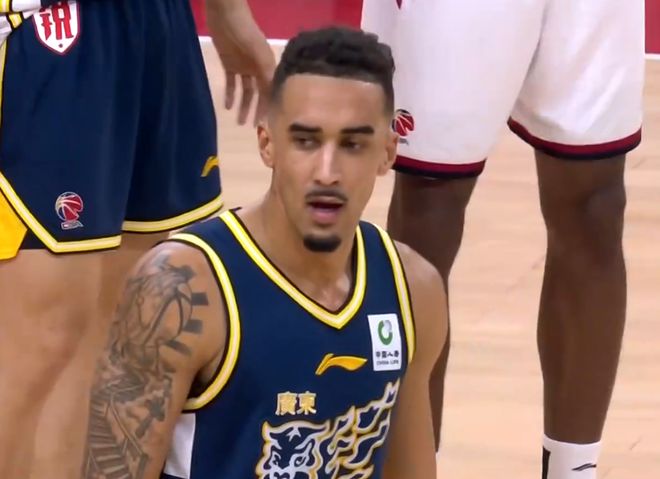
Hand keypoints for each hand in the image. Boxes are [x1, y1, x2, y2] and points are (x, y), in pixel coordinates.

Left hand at [206, 0, 275, 125]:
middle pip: (259, 94)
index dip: (271, 107)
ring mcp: (243, 67)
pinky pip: (230, 84)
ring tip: (240, 123)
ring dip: (243, 106)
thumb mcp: (259, 55)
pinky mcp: (229, 64)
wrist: (226, 15)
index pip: (272, 91)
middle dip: (257, 110)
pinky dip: (230, 95)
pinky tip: (228, 107)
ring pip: (245, 92)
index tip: (270, 124)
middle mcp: (258, 69)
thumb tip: (275, 98)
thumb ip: (267, 75)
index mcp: (268, 66)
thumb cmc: (246, 32)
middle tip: (255, 127)